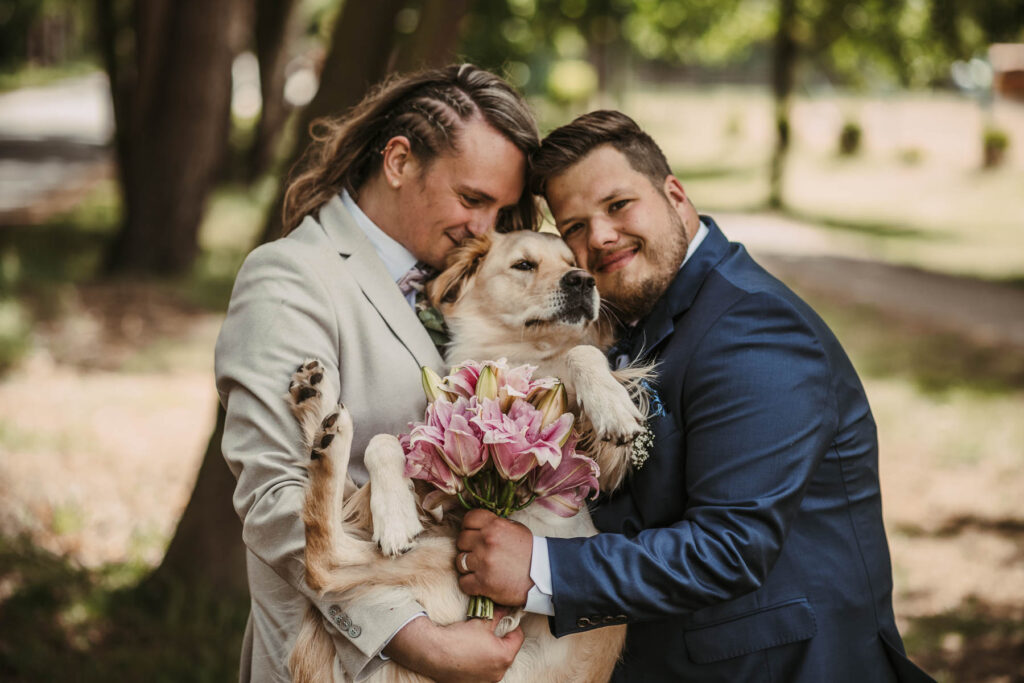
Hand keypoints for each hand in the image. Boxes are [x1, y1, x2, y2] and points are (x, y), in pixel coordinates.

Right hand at [383, 614, 523, 682]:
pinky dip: (479, 662)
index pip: (518, 637)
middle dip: (500, 638)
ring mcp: (486, 681)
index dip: (512, 624)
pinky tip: (468, 652)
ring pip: (494, 662)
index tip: (505, 618)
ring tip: (477, 640)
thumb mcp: (482, 621)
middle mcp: (498, 673)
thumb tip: (505, 609)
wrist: (434, 652)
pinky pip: (482, 671)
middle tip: (490, 628)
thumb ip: (498, 615)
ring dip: (490, 651)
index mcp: (504, 656)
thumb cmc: (459, 638)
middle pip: (507, 651)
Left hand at [456, 509, 533, 606]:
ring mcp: (483, 563)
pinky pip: (463, 582)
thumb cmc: (530, 552)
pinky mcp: (482, 583)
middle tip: (479, 553)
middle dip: (468, 547)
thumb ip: (496, 525)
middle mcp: (487, 541)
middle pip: (461, 540)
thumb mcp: (516, 529)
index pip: (469, 518)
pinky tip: (480, 582)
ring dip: (468, 566)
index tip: (473, 533)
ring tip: (480, 568)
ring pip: (459, 561)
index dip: (469, 527)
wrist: (543, 577)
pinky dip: (470, 584)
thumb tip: (479, 524)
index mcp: (495, 525)